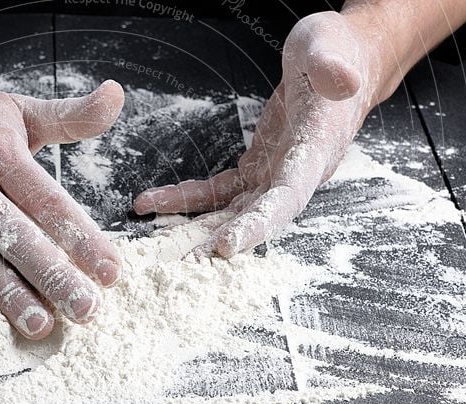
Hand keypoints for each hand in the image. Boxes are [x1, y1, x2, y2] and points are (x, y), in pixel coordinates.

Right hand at [0, 79, 124, 338]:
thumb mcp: (13, 110)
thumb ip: (67, 116)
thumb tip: (116, 96)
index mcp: (0, 152)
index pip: (48, 201)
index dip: (81, 237)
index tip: (110, 272)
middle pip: (15, 235)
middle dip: (53, 275)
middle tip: (87, 311)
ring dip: (8, 294)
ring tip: (41, 325)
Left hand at [133, 11, 381, 257]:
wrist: (338, 58)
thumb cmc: (336, 50)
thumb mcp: (330, 44)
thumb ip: (331, 65)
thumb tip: (341, 79)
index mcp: (316, 150)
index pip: (287, 198)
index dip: (259, 225)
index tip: (228, 248)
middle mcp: (295, 173)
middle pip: (254, 218)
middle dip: (216, 242)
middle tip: (179, 264)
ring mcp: (274, 174)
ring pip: (232, 212)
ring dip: (195, 229)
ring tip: (158, 248)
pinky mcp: (256, 167)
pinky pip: (217, 190)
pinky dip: (186, 199)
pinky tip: (154, 203)